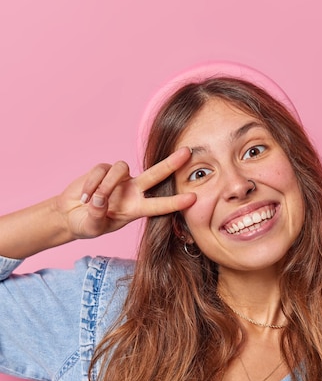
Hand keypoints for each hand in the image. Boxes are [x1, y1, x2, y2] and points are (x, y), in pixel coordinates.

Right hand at [56, 147, 195, 238]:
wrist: (70, 216)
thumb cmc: (86, 224)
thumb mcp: (92, 227)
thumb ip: (97, 216)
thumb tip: (100, 199)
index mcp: (135, 209)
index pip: (159, 205)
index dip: (175, 202)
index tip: (193, 199)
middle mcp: (132, 192)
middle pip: (155, 175)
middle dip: (171, 164)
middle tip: (187, 153)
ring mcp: (119, 179)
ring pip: (121, 169)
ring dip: (106, 184)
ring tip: (91, 201)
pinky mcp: (103, 170)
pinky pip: (101, 170)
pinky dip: (91, 183)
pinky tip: (84, 197)